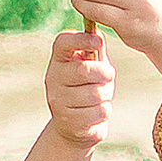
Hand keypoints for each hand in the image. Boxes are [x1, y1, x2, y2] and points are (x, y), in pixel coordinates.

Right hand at [43, 27, 114, 148]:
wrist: (74, 126)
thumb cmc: (88, 88)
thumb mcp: (92, 66)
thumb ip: (95, 50)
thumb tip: (98, 34)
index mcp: (59, 60)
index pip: (63, 42)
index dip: (81, 39)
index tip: (98, 41)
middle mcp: (53, 78)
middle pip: (84, 70)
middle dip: (104, 73)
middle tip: (108, 76)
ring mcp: (58, 100)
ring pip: (95, 93)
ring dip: (106, 94)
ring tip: (100, 96)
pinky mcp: (69, 121)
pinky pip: (99, 111)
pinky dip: (104, 111)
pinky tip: (95, 112)